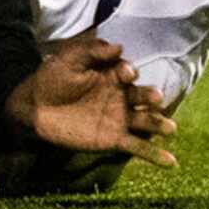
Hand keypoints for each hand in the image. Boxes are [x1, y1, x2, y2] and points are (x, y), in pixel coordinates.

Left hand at [4, 34, 176, 168]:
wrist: (37, 108)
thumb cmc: (53, 77)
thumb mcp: (69, 59)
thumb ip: (92, 51)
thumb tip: (118, 46)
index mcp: (111, 74)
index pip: (127, 71)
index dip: (128, 71)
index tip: (127, 72)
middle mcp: (121, 96)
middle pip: (142, 96)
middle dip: (150, 96)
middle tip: (157, 98)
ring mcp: (119, 118)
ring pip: (145, 121)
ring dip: (159, 124)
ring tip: (171, 128)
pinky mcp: (114, 139)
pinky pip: (138, 147)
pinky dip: (155, 155)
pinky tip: (171, 162)